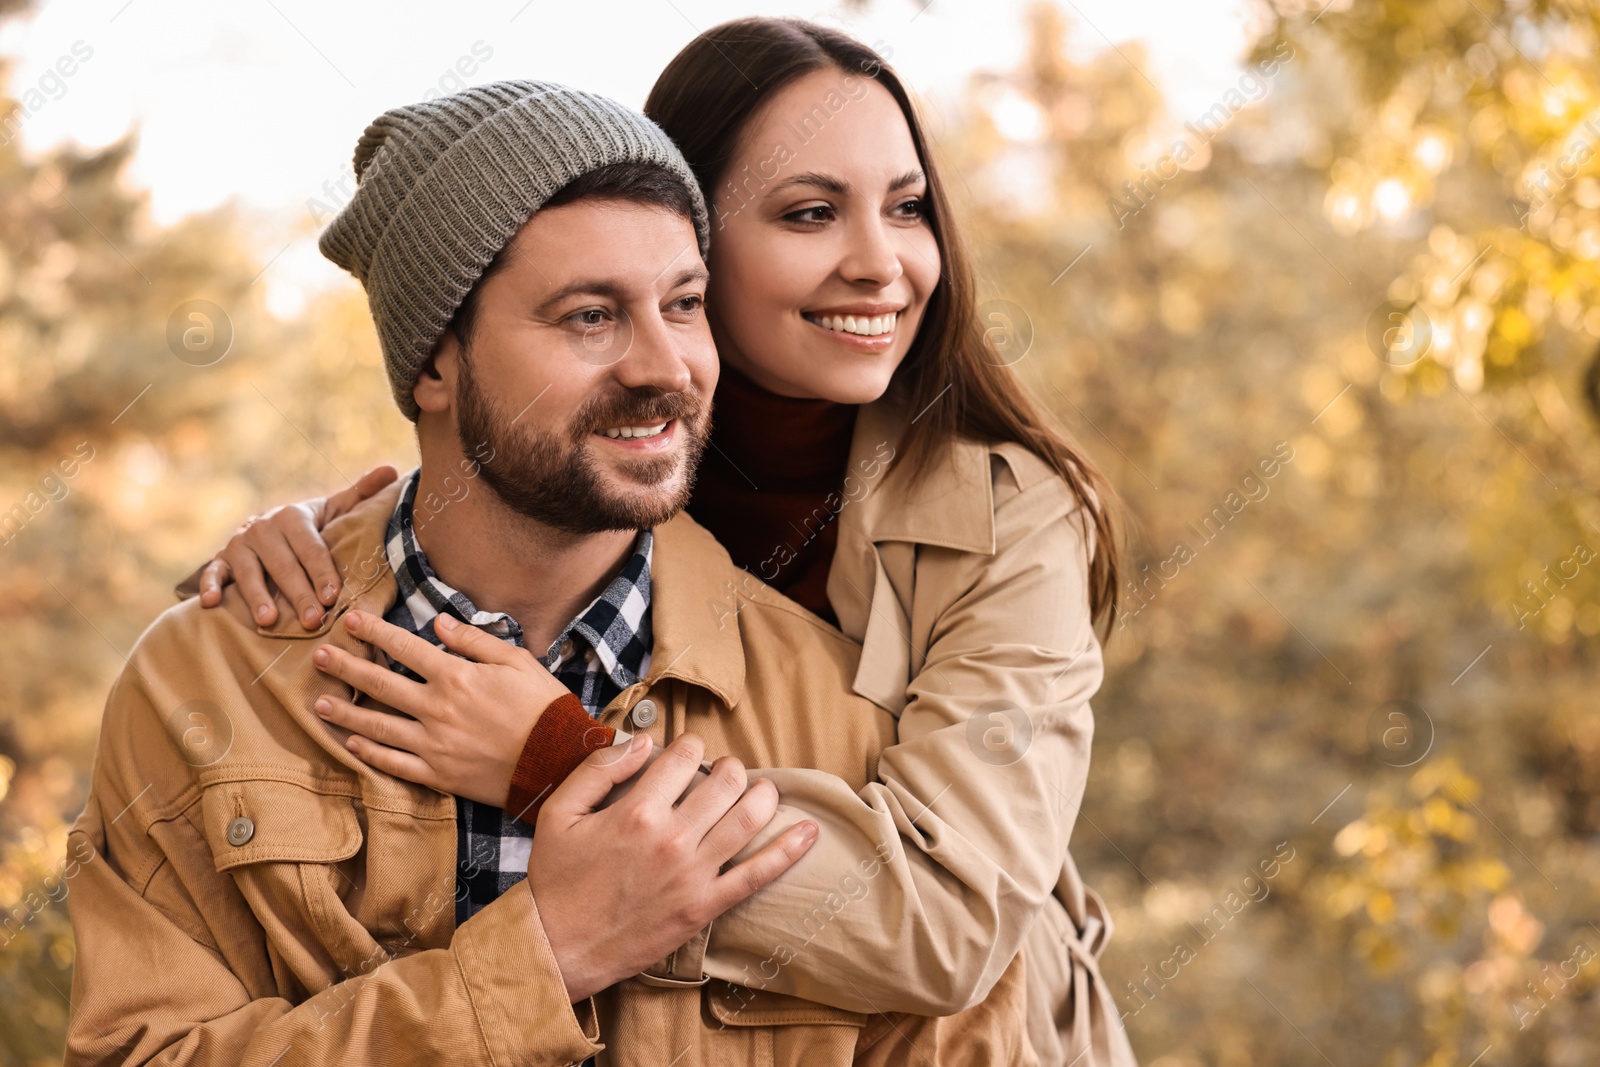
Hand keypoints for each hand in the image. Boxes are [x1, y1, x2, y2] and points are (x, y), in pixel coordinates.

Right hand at [198, 465, 398, 628]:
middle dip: (298, 593)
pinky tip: (211, 604)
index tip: (334, 596)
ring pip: (248, 572)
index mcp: (294, 517)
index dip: (322, 572)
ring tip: (270, 621)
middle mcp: (264, 528)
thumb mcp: (333, 510)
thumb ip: (360, 495)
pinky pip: (213, 572)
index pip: (311, 548)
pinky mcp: (221, 559)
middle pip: (283, 565)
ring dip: (257, 596)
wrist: (267, 527)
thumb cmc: (310, 527)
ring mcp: (239, 544)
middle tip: (312, 621)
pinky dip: (210, 585)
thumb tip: (392, 470)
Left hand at [310, 609, 569, 806]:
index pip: (404, 647)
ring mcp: (434, 745)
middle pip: (381, 684)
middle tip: (317, 657)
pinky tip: (351, 743)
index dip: (374, 632)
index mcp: (456, 676)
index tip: (350, 620)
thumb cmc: (543, 706)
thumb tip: (439, 622)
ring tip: (319, 703)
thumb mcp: (517, 661)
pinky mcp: (439, 774)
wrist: (558, 760)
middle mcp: (437, 709)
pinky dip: (370, 753)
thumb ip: (474, 640)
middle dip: (346, 667)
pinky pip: (394, 764)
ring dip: (346, 712)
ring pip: (378, 727)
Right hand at [530, 733, 818, 1002]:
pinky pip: (757, 875)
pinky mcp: (705, 906)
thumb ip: (600, 768)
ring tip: (759, 791)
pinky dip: (788, 852)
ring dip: (762, 796)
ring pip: (749, 819)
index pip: (685, 755)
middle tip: (721, 775)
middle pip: (726, 781)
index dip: (690, 745)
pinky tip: (809, 832)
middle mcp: (671, 838)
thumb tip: (644, 742)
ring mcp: (692, 874)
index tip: (687, 755)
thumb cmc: (556, 879)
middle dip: (729, 768)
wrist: (557, 948)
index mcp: (636, 811)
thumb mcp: (559, 812)